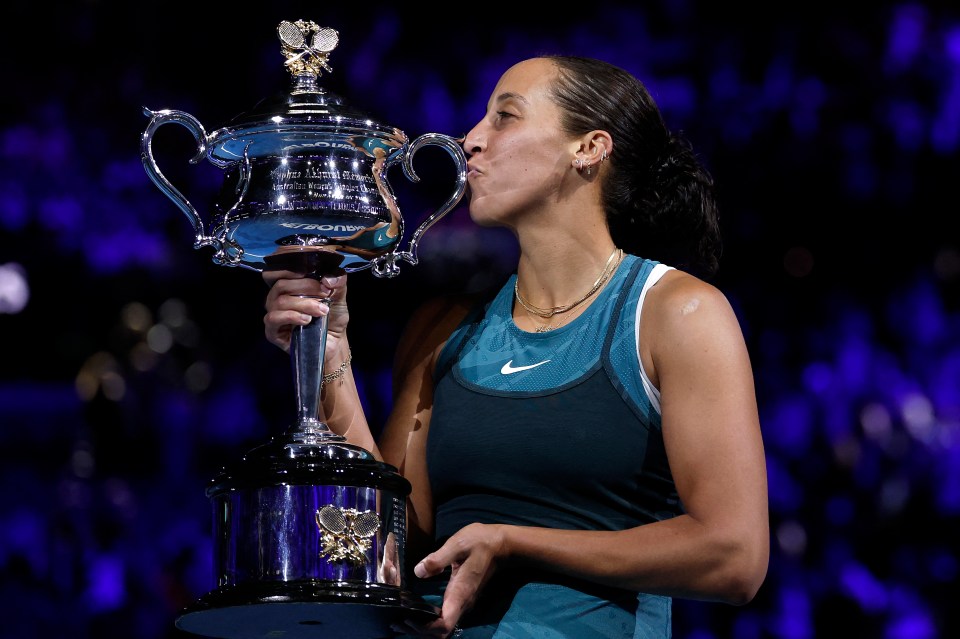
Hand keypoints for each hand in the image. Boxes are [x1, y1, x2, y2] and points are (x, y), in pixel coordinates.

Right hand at [263, 270, 348, 360]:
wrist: (335, 342)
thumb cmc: (332, 317)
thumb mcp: (339, 296)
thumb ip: (338, 282)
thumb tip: (328, 278)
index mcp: (289, 287)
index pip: (277, 272)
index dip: (288, 269)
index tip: (308, 270)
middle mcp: (277, 299)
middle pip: (281, 284)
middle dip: (305, 286)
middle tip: (325, 293)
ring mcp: (274, 315)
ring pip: (280, 302)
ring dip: (304, 304)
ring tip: (322, 311)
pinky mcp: (272, 332)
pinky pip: (274, 318)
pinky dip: (292, 316)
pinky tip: (307, 320)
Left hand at [397, 523, 504, 637]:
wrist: (500, 545)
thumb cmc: (479, 542)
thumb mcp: (457, 544)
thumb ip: (437, 559)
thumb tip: (418, 572)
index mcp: (460, 593)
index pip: (444, 624)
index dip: (425, 628)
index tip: (408, 618)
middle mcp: (462, 604)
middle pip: (441, 632)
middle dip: (418, 631)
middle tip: (396, 621)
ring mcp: (463, 603)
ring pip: (442, 628)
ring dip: (422, 629)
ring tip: (400, 620)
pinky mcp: (461, 599)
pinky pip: (444, 620)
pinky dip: (428, 622)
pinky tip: (414, 614)